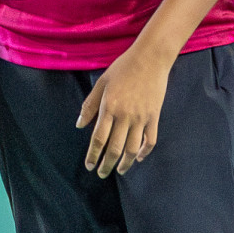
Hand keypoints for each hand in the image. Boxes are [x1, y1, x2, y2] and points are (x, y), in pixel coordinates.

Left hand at [78, 46, 170, 177]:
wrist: (150, 59)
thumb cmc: (122, 69)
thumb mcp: (101, 84)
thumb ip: (89, 106)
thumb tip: (79, 126)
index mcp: (109, 108)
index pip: (99, 138)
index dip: (93, 155)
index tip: (89, 166)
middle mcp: (125, 116)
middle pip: (115, 148)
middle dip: (107, 164)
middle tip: (101, 173)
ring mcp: (141, 118)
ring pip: (133, 148)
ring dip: (125, 162)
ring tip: (119, 170)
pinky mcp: (154, 116)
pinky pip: (150, 140)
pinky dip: (145, 152)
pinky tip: (138, 158)